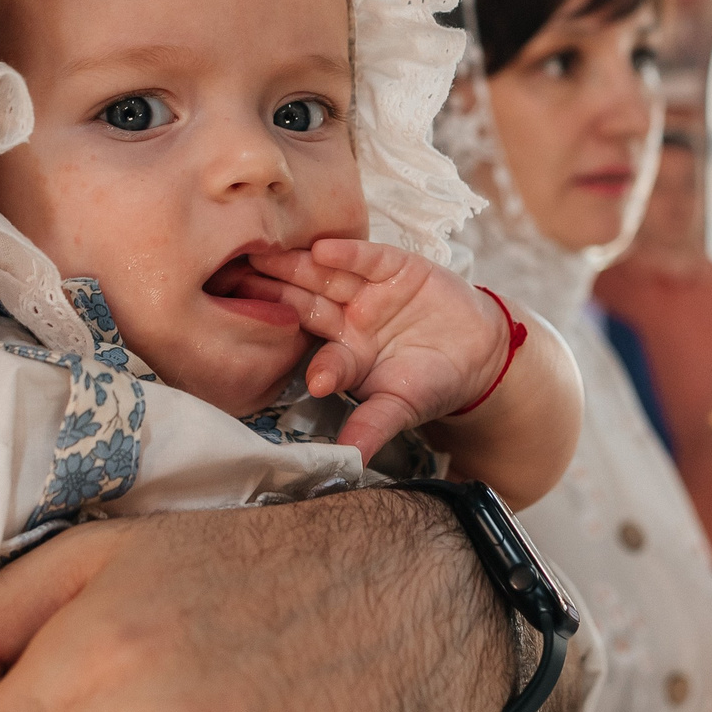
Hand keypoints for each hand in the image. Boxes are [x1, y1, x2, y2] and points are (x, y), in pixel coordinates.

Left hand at [247, 239, 504, 459]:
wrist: (477, 350)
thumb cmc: (432, 383)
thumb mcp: (402, 408)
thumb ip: (373, 427)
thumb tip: (350, 463)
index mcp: (345, 356)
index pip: (322, 358)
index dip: (316, 367)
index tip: (314, 380)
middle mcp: (347, 319)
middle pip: (305, 305)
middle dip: (272, 295)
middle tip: (234, 285)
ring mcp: (367, 291)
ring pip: (326, 277)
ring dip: (295, 266)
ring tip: (263, 255)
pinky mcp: (393, 266)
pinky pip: (367, 258)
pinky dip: (348, 253)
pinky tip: (323, 248)